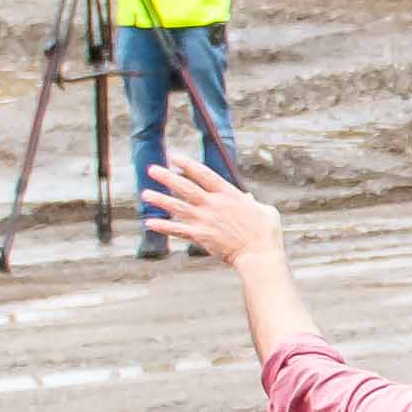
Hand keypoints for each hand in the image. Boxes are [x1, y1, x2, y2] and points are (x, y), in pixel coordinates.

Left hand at [146, 155, 283, 267]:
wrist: (259, 254)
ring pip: (177, 206)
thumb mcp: (265, 211)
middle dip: (167, 177)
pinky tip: (149, 222)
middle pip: (185, 187)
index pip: (204, 174)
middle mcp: (213, 204)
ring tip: (145, 193)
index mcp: (228, 194)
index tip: (173, 156)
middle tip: (152, 169)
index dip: (187, 164)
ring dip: (160, 199)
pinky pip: (178, 230)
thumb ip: (252, 202)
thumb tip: (247, 198)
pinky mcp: (200, 236)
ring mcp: (205, 220)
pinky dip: (163, 226)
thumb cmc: (266, 233)